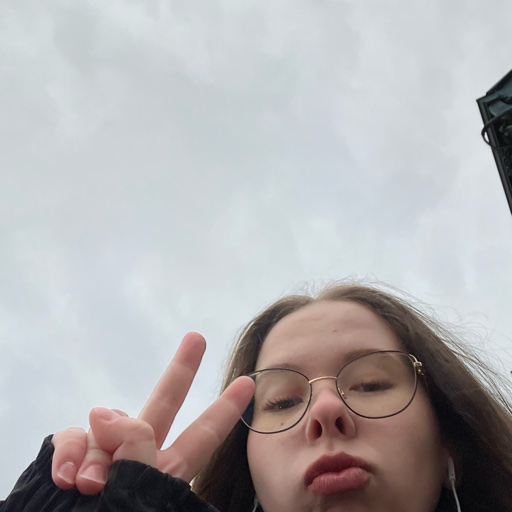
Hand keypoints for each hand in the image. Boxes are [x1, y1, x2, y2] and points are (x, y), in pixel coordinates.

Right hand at [51, 332, 253, 494]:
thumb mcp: (137, 498)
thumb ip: (133, 451)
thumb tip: (104, 411)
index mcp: (166, 472)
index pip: (203, 436)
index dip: (225, 409)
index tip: (247, 382)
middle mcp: (137, 458)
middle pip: (164, 403)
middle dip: (181, 370)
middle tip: (198, 338)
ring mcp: (104, 455)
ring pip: (105, 425)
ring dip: (97, 454)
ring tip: (90, 486)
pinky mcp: (71, 455)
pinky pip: (72, 436)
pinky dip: (69, 453)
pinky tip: (66, 476)